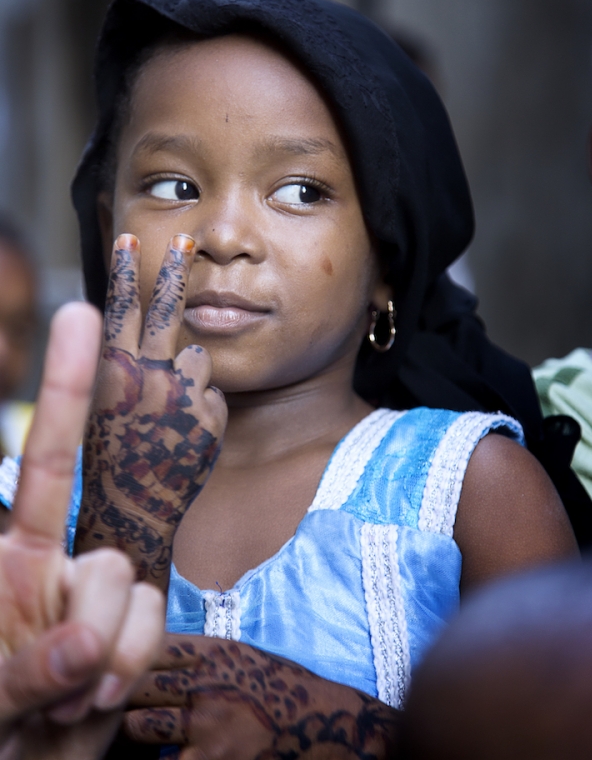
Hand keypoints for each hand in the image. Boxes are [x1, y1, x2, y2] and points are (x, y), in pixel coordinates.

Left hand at [0, 302, 164, 758]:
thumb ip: (22, 672)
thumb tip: (83, 652)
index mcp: (14, 553)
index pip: (49, 456)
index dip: (67, 385)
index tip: (83, 312)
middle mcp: (63, 561)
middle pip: (106, 559)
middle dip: (85, 631)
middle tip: (52, 695)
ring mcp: (103, 597)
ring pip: (135, 596)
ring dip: (103, 663)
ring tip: (65, 704)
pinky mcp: (133, 630)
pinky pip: (154, 629)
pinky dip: (127, 671)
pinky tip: (95, 701)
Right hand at [75, 234, 226, 589]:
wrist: (134, 510)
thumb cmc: (112, 457)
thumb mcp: (104, 406)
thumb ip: (124, 368)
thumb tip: (145, 334)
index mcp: (112, 373)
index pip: (119, 309)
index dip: (125, 271)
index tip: (130, 240)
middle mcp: (147, 377)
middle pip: (167, 310)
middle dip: (175, 269)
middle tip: (187, 239)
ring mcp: (182, 395)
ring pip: (199, 358)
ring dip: (190, 376)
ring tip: (171, 414)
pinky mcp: (211, 416)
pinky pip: (213, 396)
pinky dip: (203, 410)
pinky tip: (186, 436)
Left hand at [123, 633, 400, 758]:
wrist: (329, 725)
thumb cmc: (284, 691)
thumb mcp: (244, 657)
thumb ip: (200, 657)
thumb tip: (150, 655)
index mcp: (215, 651)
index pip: (149, 644)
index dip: (123, 655)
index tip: (110, 665)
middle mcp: (209, 682)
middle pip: (135, 682)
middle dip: (116, 695)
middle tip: (104, 703)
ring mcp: (210, 726)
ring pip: (138, 727)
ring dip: (133, 732)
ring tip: (128, 733)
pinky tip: (165, 756)